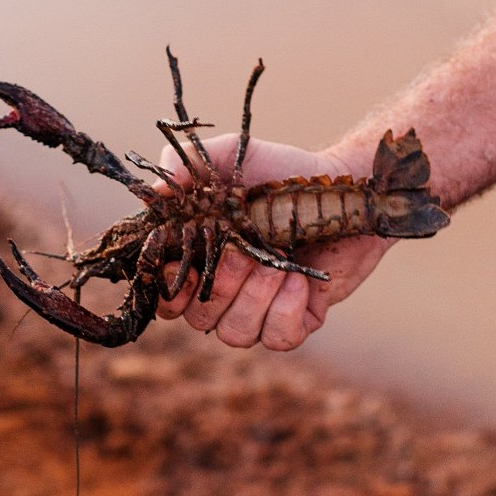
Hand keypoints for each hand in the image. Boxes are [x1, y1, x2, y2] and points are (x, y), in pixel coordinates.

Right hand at [154, 133, 394, 349]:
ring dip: (255, 298)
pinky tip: (299, 280)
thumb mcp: (231, 156)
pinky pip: (277, 339)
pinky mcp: (297, 318)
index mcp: (199, 257)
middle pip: (198, 318)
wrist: (342, 185)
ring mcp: (259, 307)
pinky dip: (285, 312)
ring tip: (279, 262)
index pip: (165, 297)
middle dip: (221, 284)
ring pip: (235, 334)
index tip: (182, 267)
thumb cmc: (281, 170)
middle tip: (246, 251)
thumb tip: (153, 194)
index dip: (169, 291)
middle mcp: (223, 289)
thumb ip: (187, 164)